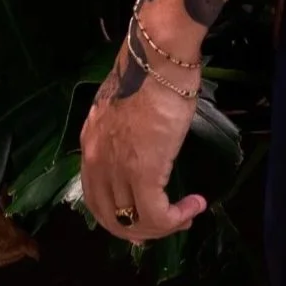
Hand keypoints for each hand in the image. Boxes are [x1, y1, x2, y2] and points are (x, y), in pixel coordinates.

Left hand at [80, 33, 206, 243]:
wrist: (159, 56)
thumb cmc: (151, 70)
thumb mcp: (125, 105)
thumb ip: (124, 130)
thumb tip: (141, 144)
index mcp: (90, 143)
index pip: (96, 197)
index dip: (118, 215)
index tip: (143, 217)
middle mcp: (96, 161)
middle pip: (110, 217)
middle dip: (138, 230)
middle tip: (165, 226)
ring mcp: (117, 168)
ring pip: (133, 221)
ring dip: (162, 227)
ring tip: (186, 215)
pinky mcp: (143, 172)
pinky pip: (156, 214)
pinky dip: (176, 219)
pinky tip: (194, 205)